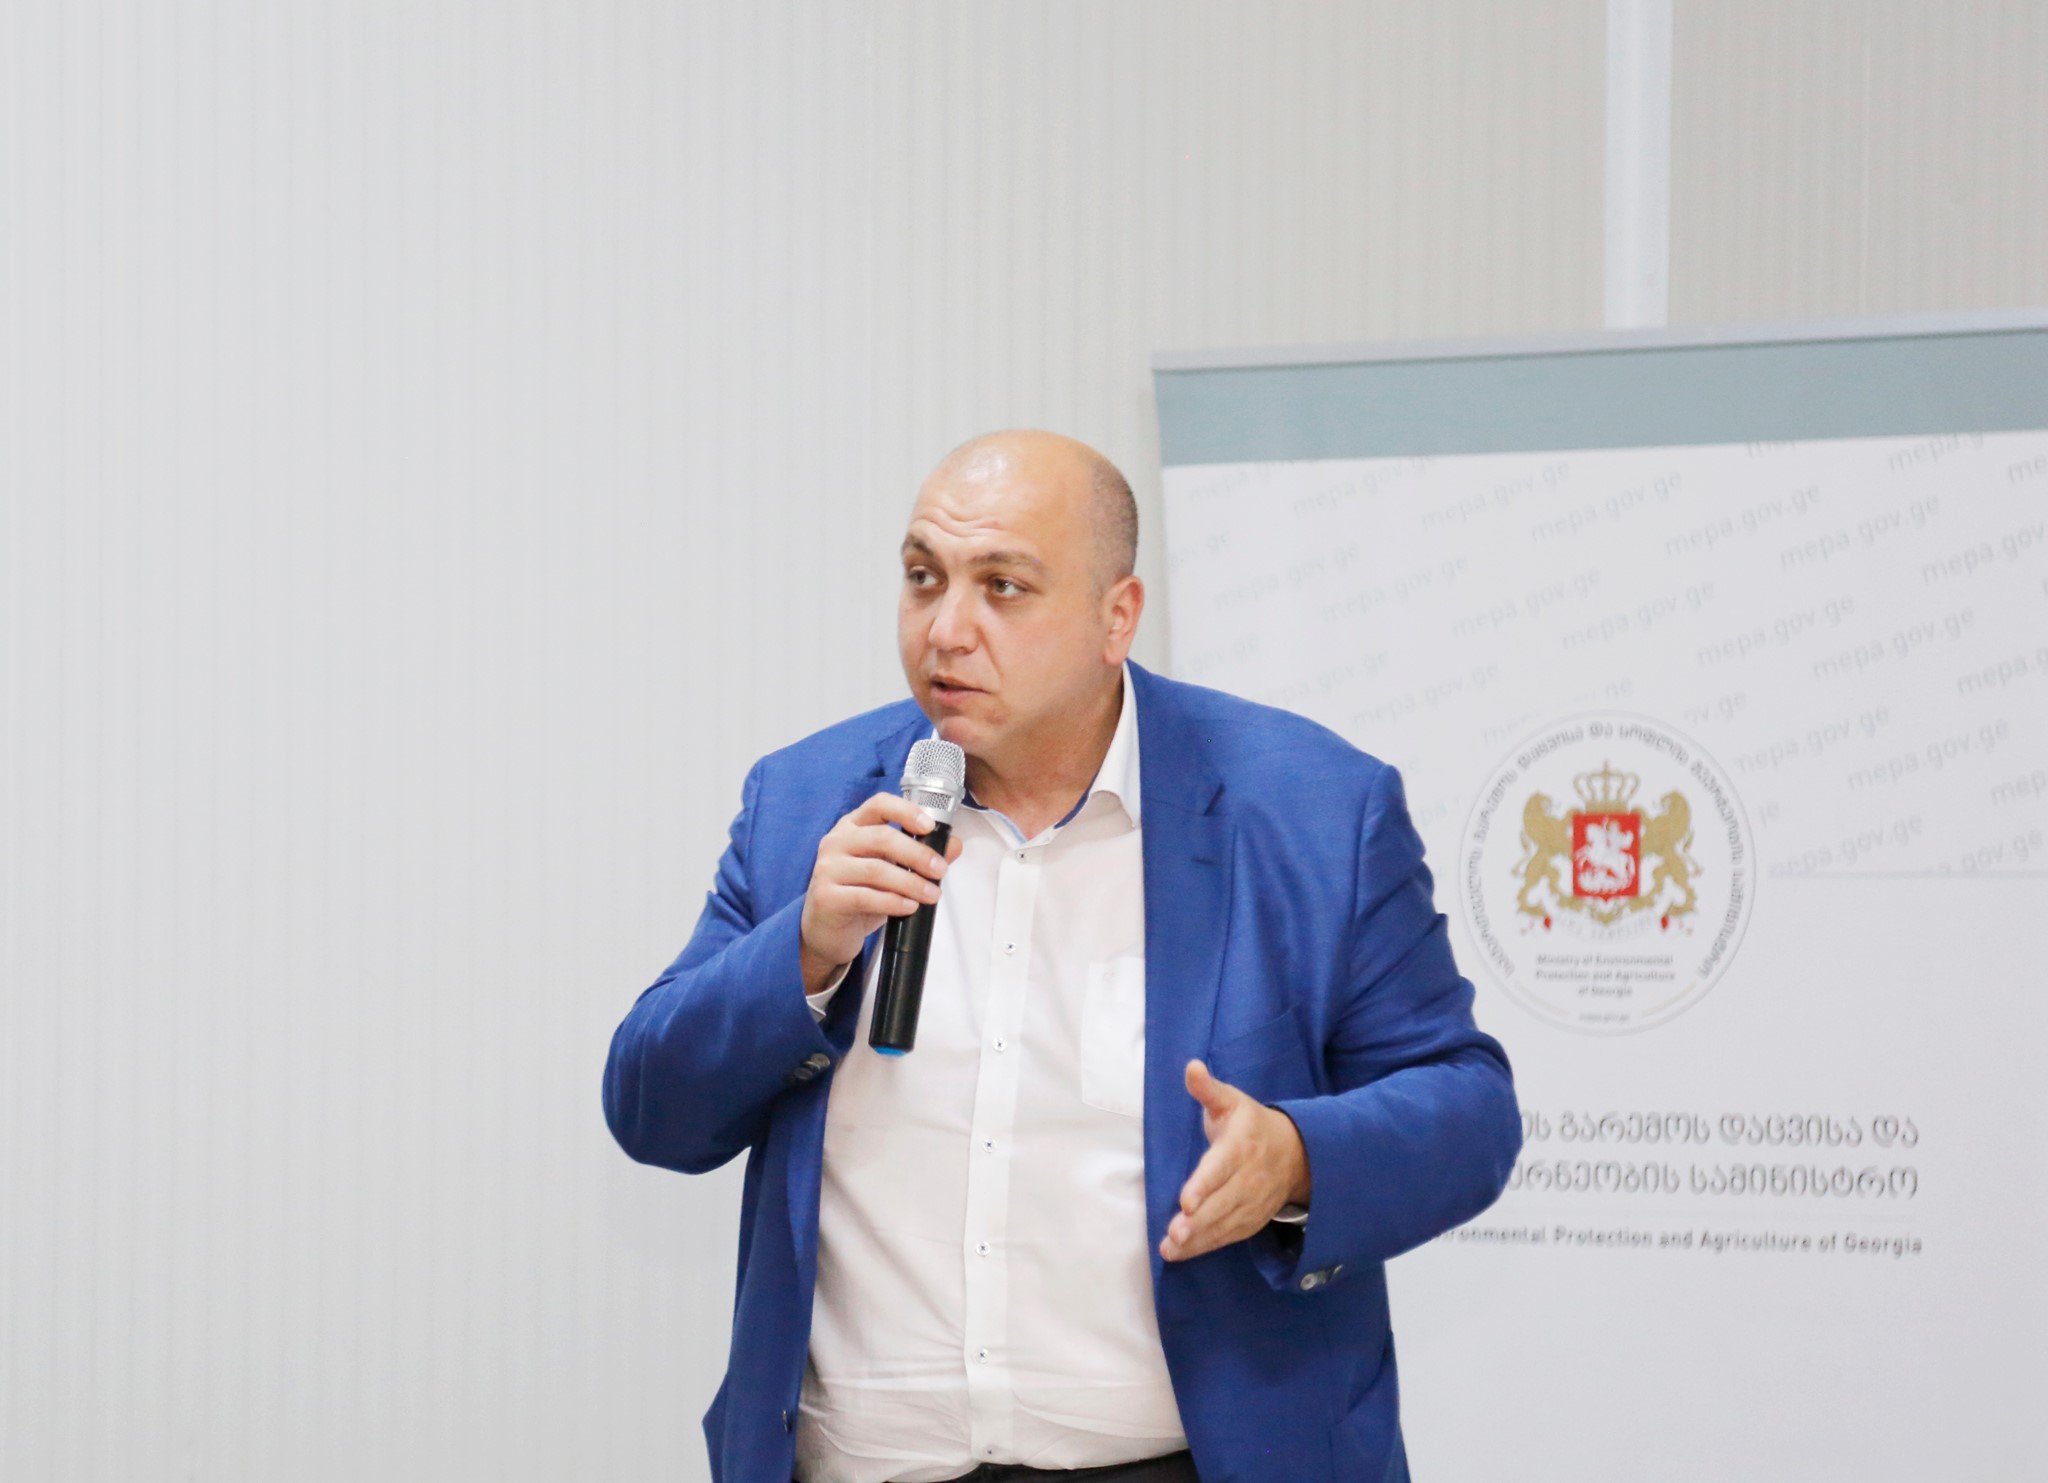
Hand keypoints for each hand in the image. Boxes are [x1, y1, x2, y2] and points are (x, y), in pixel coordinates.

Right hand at [798, 792, 963, 994]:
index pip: (879, 805)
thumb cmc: (860, 894)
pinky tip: (909, 907)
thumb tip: (953, 845)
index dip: (906, 811)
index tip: (930, 827)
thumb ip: (919, 855)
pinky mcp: (826, 897)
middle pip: (882, 837)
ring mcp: (828, 869)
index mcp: (853, 826)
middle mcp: (836, 842)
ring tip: (932, 894)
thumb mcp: (891, 871)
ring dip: (910, 882)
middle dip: (917, 853)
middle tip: (940, 869)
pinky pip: (865, 897)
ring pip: (876, 869)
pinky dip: (893, 902)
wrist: (827, 932)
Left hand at [1159, 1059, 1310, 1261]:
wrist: (1295, 1153)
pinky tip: (1181, 1251)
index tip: (1187, 1201)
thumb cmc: (1250, 1124)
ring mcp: (1252, 1202)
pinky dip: (1206, 1246)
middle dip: (1199, 1220)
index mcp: (1241, 1146)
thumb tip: (1191, 1067)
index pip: (1221, 1168)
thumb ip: (1208, 1089)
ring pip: (1225, 1223)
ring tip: (1172, 1247)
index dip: (1204, 1185)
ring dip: (1198, 1239)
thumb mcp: (1232, 1101)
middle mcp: (1248, 1177)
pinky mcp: (1250, 1219)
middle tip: (1176, 1233)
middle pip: (1223, 1203)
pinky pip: (1228, 1235)